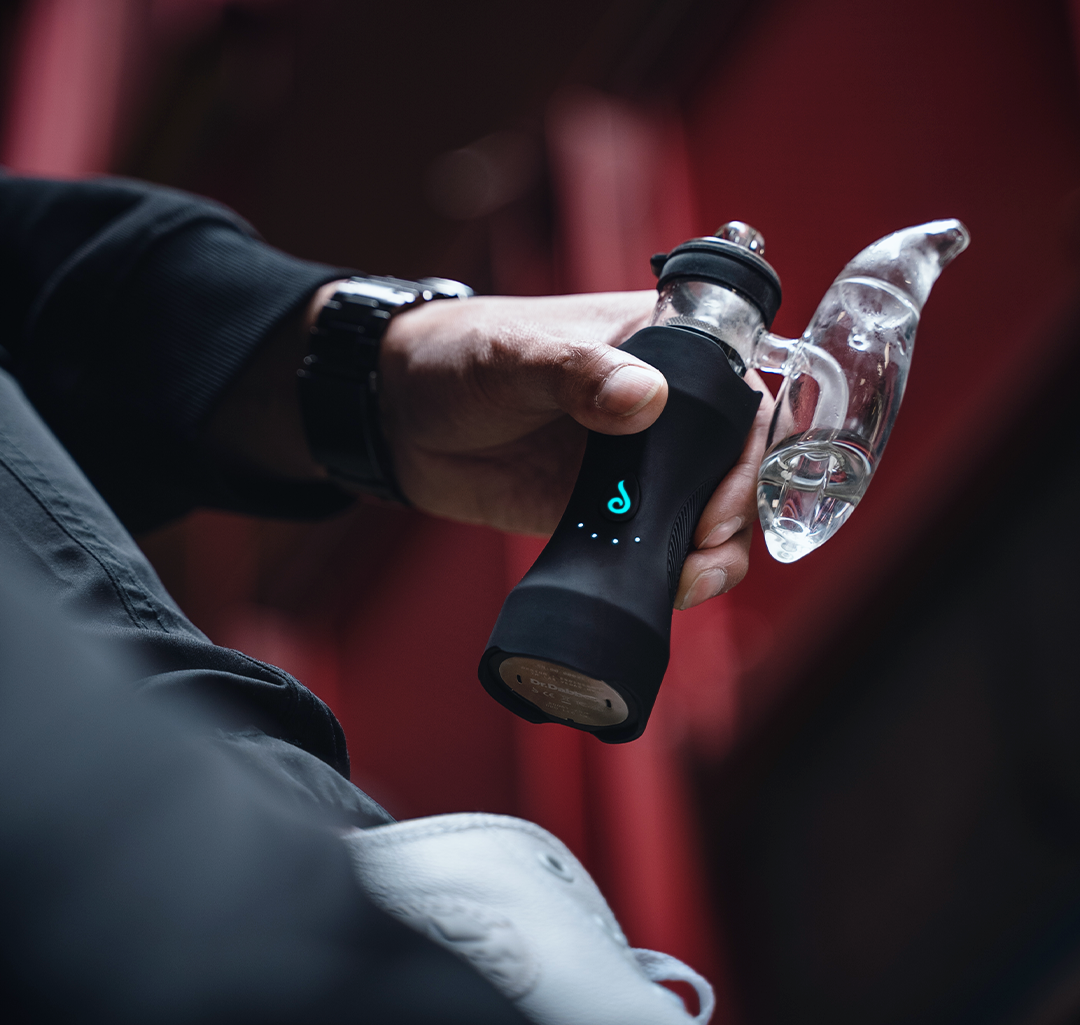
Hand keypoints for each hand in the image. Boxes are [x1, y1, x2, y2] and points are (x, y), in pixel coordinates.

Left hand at [379, 291, 773, 608]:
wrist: (399, 418)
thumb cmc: (457, 358)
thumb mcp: (513, 356)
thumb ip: (575, 371)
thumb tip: (643, 398)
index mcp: (658, 344)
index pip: (737, 389)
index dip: (749, 445)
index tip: (722, 492)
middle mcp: (660, 406)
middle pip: (733, 460)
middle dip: (735, 511)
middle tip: (707, 547)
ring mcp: (636, 462)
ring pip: (703, 509)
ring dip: (712, 551)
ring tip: (689, 581)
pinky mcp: (608, 509)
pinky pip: (657, 541)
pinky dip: (668, 567)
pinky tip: (663, 586)